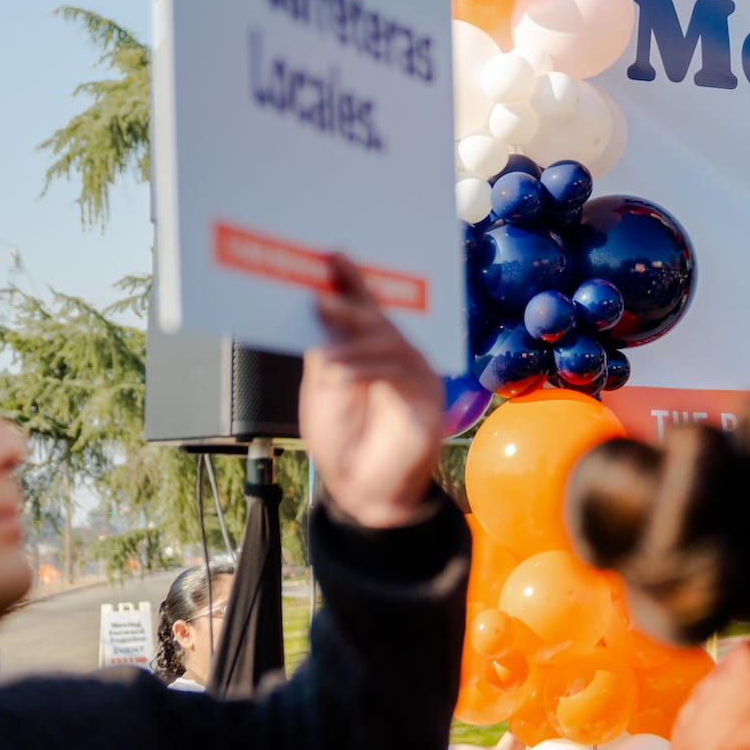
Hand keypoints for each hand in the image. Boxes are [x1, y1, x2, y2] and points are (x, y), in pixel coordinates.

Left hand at [300, 255, 445, 528]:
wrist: (362, 491)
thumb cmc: (343, 441)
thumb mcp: (322, 391)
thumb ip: (328, 354)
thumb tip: (323, 312)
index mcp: (371, 352)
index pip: (364, 310)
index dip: (353, 282)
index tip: (334, 257)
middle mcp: (397, 358)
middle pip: (380, 320)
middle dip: (352, 305)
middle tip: (324, 296)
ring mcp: (415, 377)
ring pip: (391, 343)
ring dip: (355, 343)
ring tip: (326, 348)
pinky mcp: (426, 400)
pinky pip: (400, 374)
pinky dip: (368, 370)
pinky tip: (343, 373)